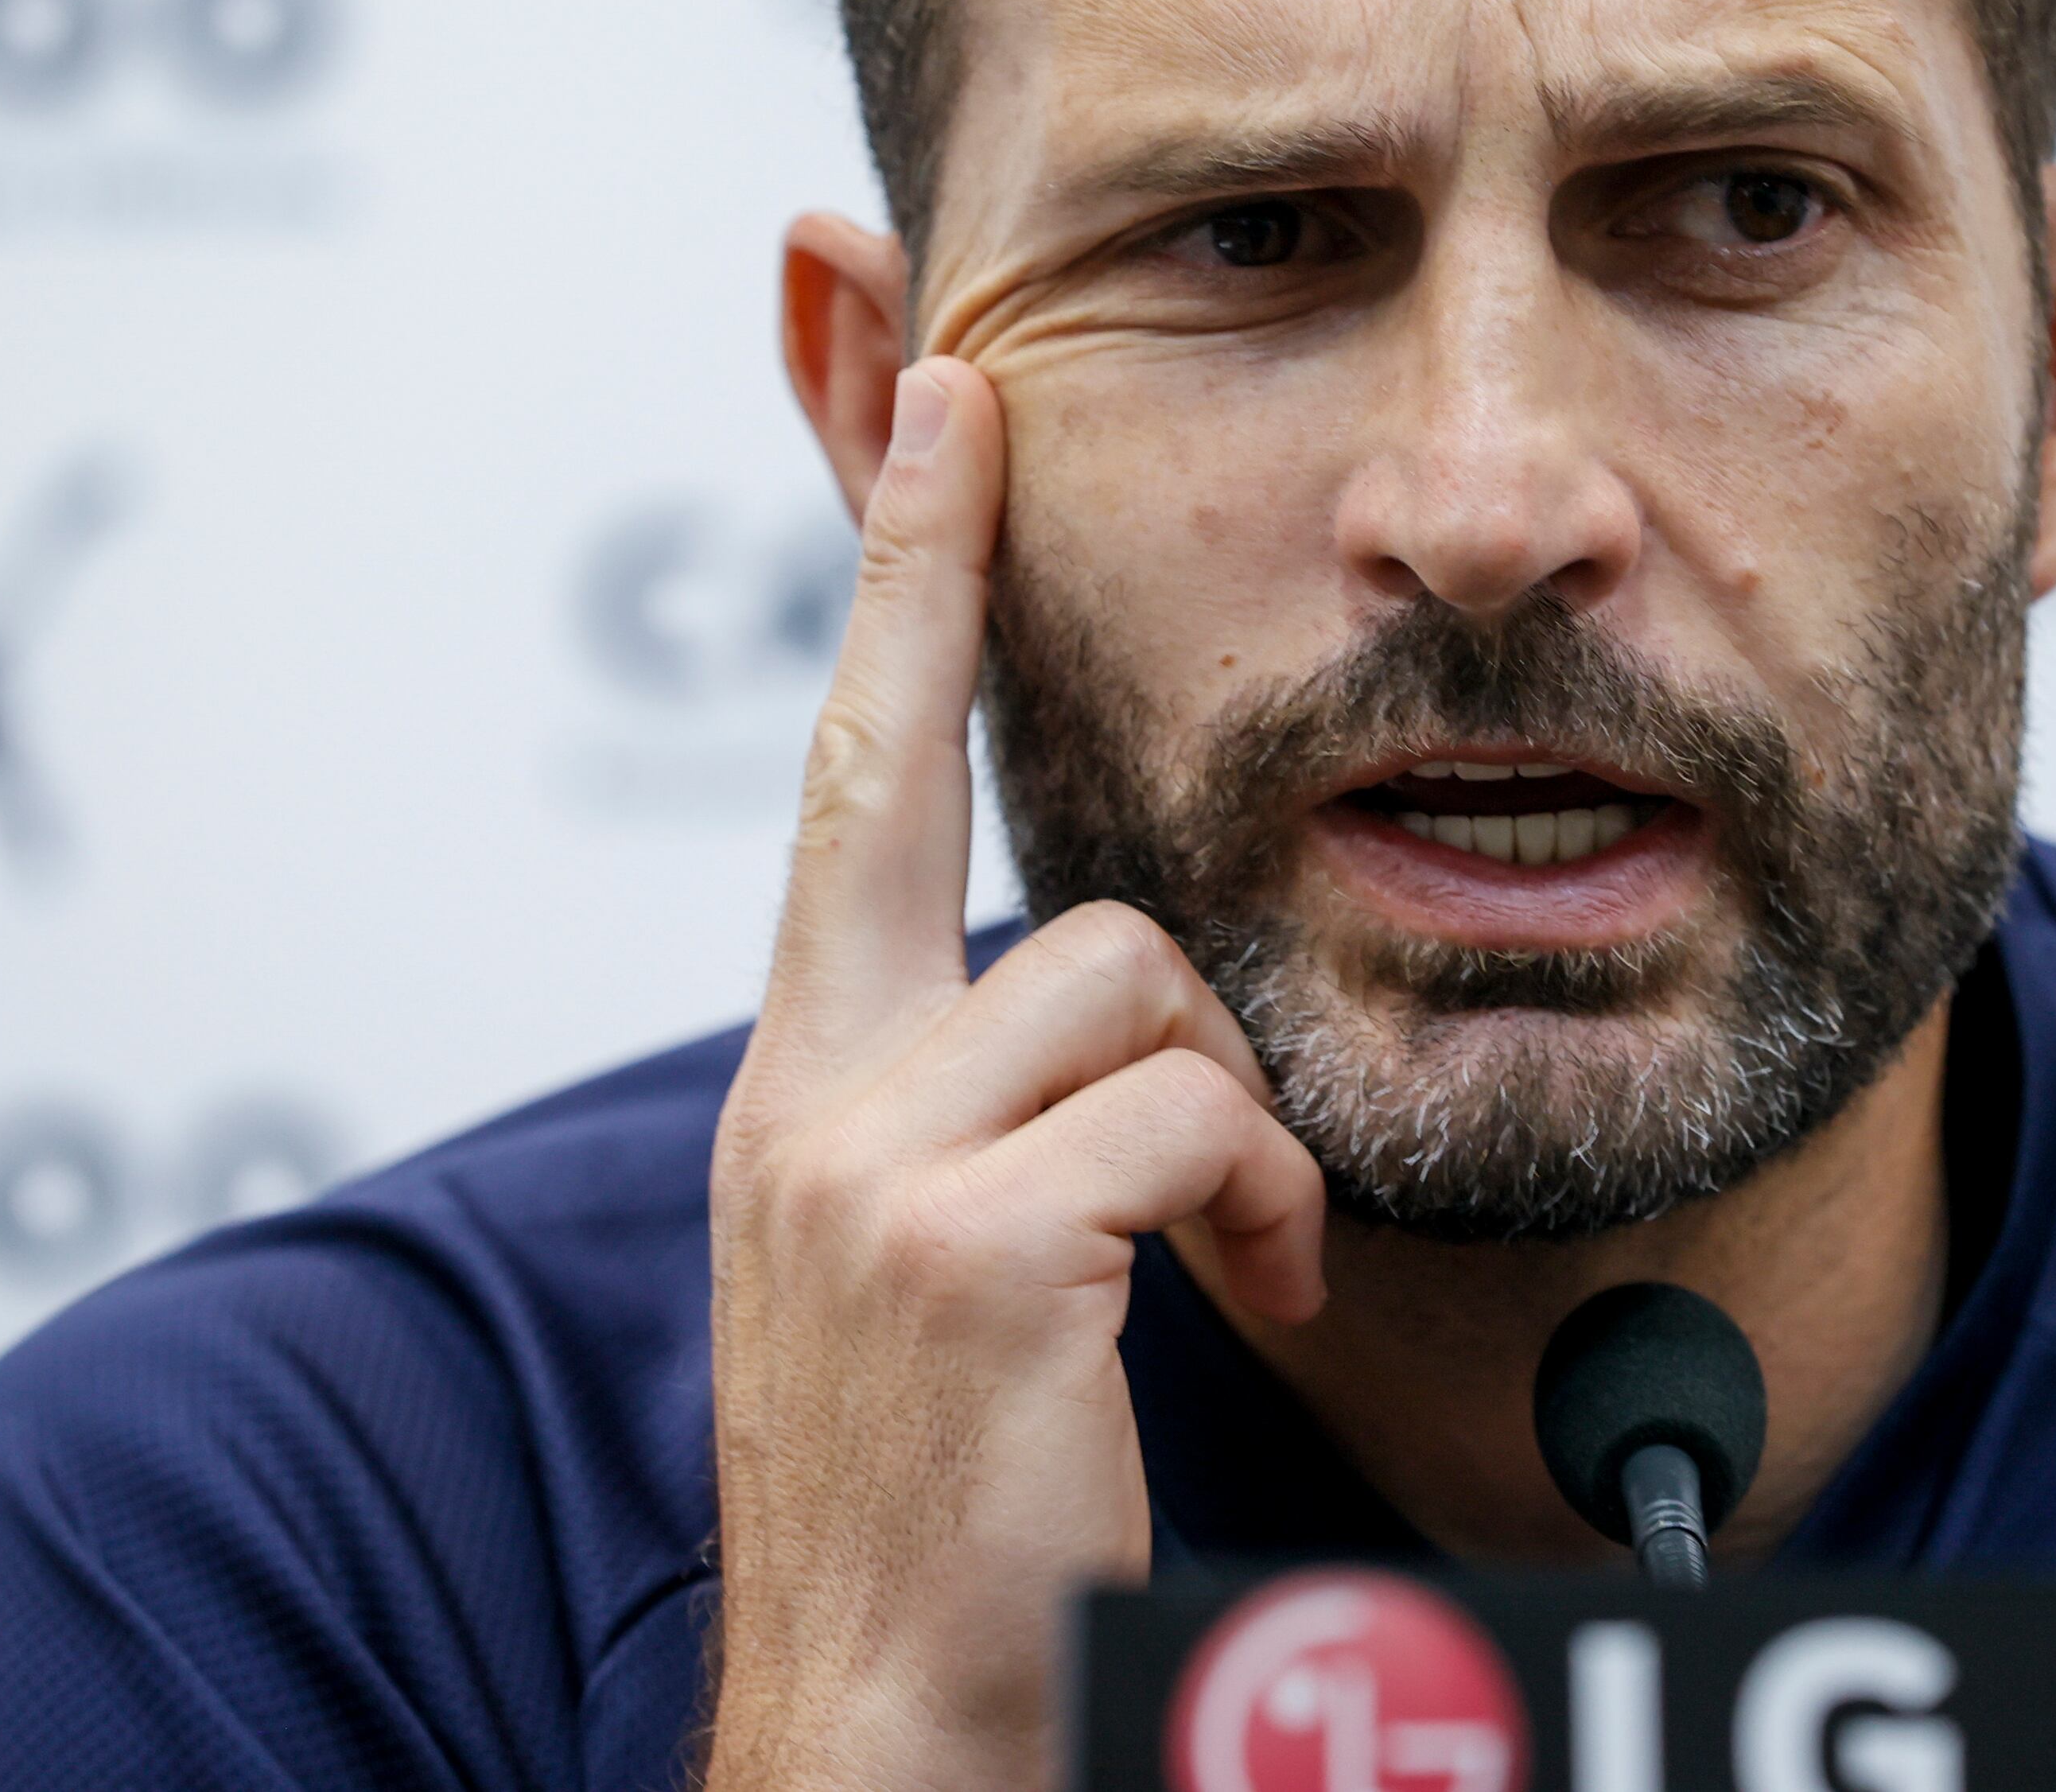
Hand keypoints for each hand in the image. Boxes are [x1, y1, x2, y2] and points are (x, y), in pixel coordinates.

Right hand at [704, 357, 1326, 1790]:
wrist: (886, 1731)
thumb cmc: (958, 1504)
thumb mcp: (945, 1268)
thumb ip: (997, 1107)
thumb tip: (1103, 997)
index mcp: (801, 1093)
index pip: (842, 785)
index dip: (892, 582)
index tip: (931, 397)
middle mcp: (797, 1096)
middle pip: (900, 776)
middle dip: (932, 573)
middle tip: (957, 408)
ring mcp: (859, 1159)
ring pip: (1130, 976)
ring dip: (1222, 1105)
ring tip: (1225, 1241)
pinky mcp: (960, 1241)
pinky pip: (1195, 1112)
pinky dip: (1258, 1200)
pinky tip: (1246, 1291)